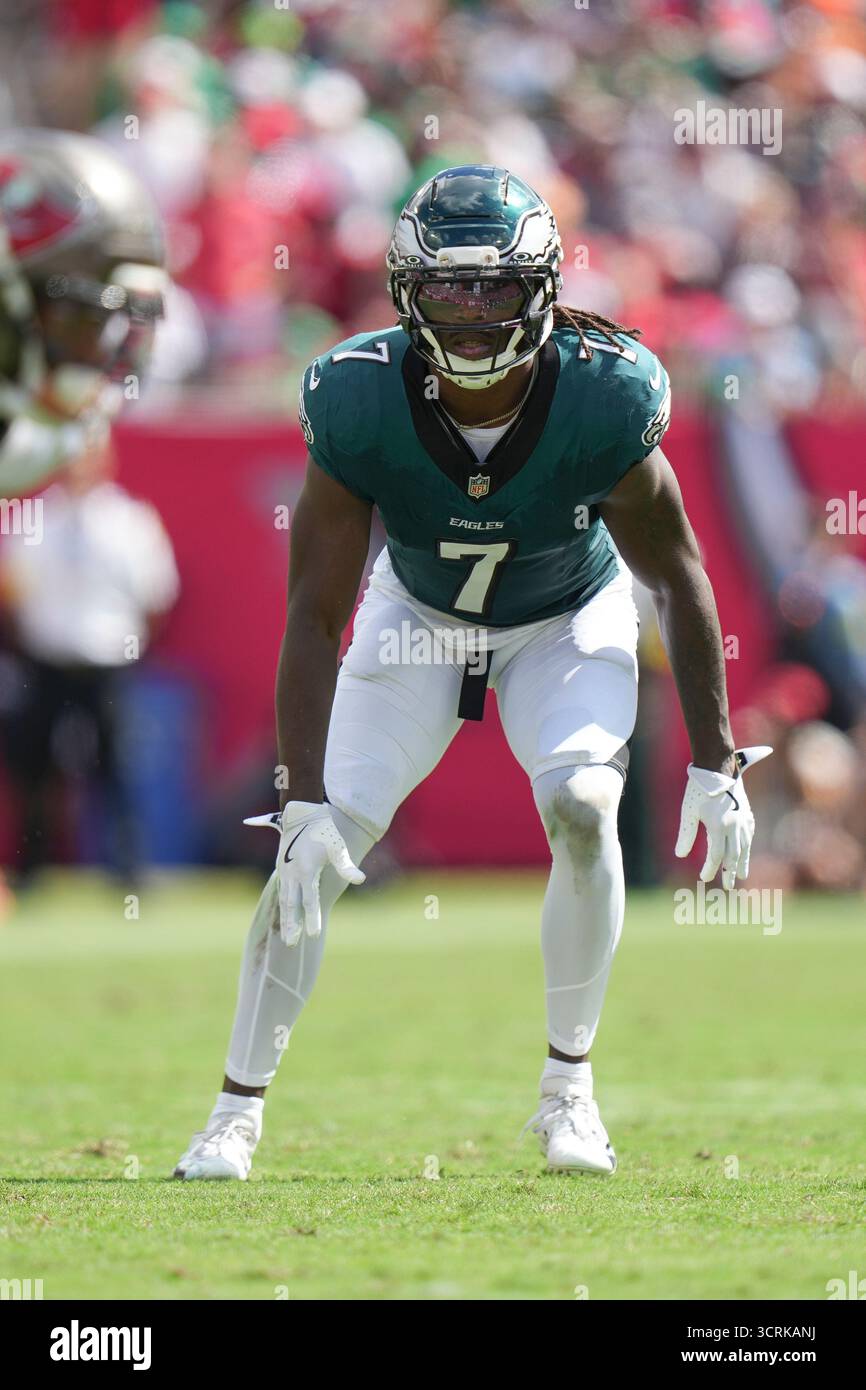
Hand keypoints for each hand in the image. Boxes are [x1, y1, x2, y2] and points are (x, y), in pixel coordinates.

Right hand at [244, 801, 364, 945]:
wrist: (301, 813)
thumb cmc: (324, 830)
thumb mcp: (337, 847)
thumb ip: (346, 866)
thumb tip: (360, 880)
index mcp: (307, 870)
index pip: (310, 900)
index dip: (311, 918)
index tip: (313, 935)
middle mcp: (292, 873)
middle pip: (291, 905)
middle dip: (292, 925)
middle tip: (292, 944)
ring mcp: (285, 870)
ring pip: (284, 899)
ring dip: (286, 918)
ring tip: (287, 936)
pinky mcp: (282, 867)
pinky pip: (282, 891)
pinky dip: (283, 905)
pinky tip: (285, 915)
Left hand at [675, 746, 771, 889]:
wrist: (718, 768)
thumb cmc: (698, 790)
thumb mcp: (688, 812)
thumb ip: (685, 834)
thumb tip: (679, 855)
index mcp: (719, 826)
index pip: (716, 855)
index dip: (710, 868)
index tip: (703, 877)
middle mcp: (734, 826)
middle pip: (733, 855)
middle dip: (730, 872)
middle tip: (728, 886)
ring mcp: (743, 820)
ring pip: (744, 847)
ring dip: (742, 862)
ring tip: (741, 875)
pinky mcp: (746, 814)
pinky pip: (749, 835)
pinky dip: (747, 847)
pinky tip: (744, 853)